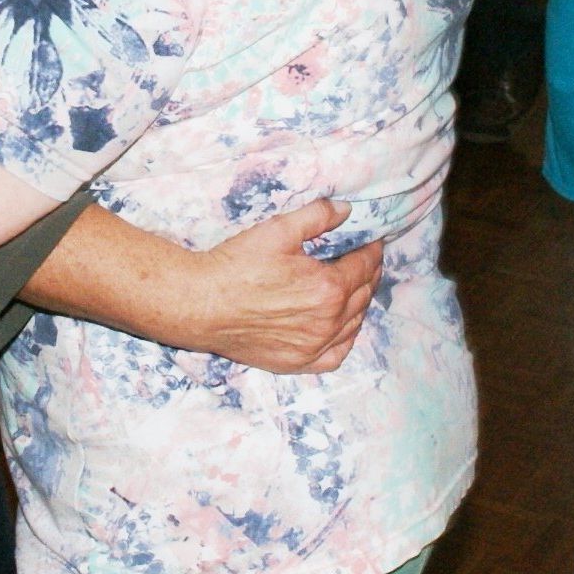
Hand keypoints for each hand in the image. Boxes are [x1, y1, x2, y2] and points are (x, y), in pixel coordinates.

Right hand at [177, 198, 380, 374]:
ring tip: (355, 286)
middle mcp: (327, 321)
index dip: (372, 250)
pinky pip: (336, 354)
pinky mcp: (297, 363)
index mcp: (329, 288)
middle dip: (368, 273)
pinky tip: (342, 326)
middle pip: (364, 294)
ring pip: (354, 324)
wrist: (201, 304)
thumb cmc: (237, 266)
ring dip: (360, 302)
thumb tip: (347, 210)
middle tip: (365, 259)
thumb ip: (318, 217)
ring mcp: (313, 346)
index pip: (365, 266)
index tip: (373, 240)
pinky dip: (345, 338)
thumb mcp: (278, 230)